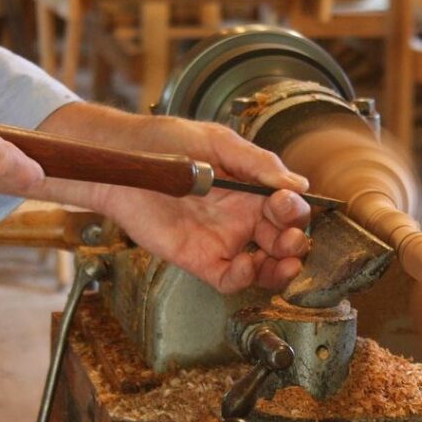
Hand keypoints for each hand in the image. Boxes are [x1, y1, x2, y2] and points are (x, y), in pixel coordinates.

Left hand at [36, 106, 310, 292]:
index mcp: (252, 190)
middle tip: (291, 239)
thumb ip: (257, 162)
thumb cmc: (167, 143)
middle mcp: (242, 218)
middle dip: (295, 242)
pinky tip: (247, 265)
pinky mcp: (199, 258)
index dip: (295, 210)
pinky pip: (229, 278)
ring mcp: (222, 240)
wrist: (123, 161)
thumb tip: (298, 183)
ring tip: (286, 265)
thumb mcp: (218, 143)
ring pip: (263, 265)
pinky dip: (243, 278)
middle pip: (282, 239)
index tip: (287, 202)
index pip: (288, 207)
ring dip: (280, 269)